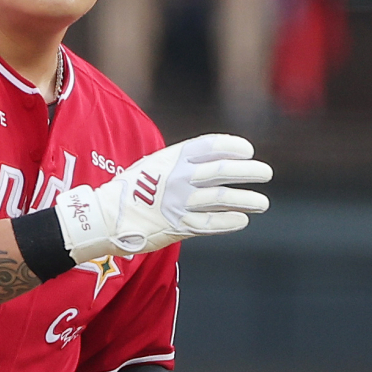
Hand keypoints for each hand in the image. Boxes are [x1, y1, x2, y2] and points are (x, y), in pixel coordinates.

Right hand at [52, 133, 271, 263]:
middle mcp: (180, 177)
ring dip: (247, 199)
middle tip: (266, 173)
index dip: (233, 147)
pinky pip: (211, 224)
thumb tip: (208, 164)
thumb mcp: (153, 167)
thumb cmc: (130, 191)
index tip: (247, 151)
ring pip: (223, 198)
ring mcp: (180, 202)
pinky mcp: (179, 226)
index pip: (212, 146)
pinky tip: (242, 220)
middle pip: (224, 171)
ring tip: (262, 202)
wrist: (105, 216)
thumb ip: (180, 165)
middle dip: (249, 171)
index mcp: (173, 158)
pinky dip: (230, 221)